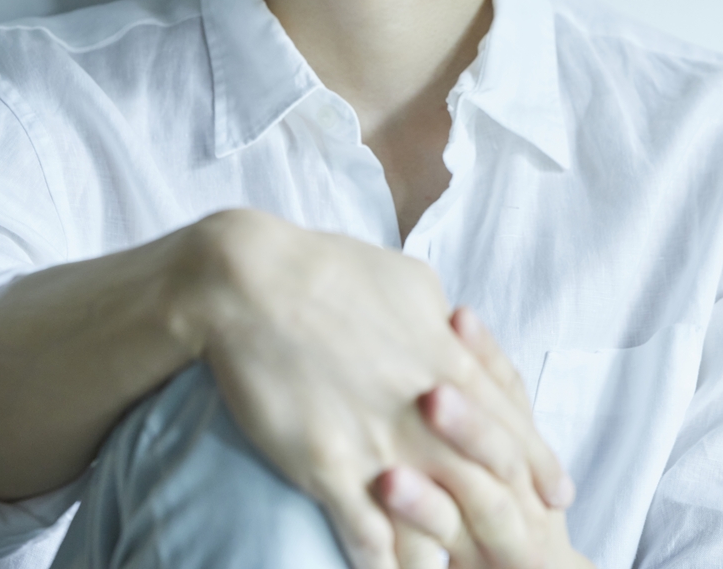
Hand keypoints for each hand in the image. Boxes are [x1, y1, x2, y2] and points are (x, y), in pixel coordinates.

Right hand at [178, 211, 572, 568]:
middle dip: (505, 524)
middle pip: (484, 487)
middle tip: (515, 550)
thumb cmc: (330, 268)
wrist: (251, 280)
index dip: (537, 468)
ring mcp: (377, 445)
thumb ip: (442, 321)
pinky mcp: (327, 468)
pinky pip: (369, 538)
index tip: (555, 496)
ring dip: (446, 555)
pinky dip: (386, 564)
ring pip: (432, 526)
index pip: (512, 430)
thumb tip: (458, 332)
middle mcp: (424, 413)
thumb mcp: (409, 281)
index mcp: (450, 362)